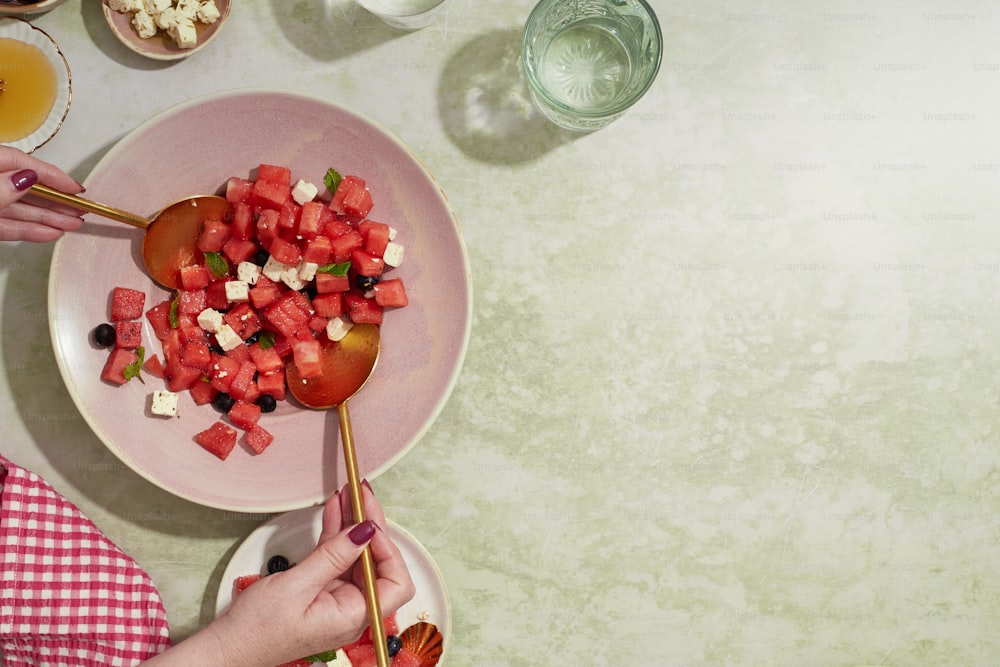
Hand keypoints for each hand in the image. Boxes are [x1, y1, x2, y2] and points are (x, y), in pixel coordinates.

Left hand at [1, 146, 84, 241]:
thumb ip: (1, 187)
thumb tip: (28, 177)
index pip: (19, 161)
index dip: (50, 174)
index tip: (74, 188)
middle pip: (23, 186)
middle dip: (54, 200)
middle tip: (79, 208)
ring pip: (18, 208)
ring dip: (47, 218)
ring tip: (72, 224)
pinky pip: (7, 225)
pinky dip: (29, 230)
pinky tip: (50, 233)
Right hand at [144, 482, 414, 666]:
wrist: (227, 647)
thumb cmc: (257, 629)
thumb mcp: (297, 587)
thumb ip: (334, 556)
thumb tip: (366, 531)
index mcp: (354, 616)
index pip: (396, 582)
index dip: (388, 549)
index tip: (369, 523)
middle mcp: (352, 608)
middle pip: (377, 563)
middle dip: (371, 526)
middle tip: (361, 494)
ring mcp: (337, 597)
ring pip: (356, 555)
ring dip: (353, 523)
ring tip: (350, 492)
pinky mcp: (321, 588)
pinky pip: (336, 556)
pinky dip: (336, 532)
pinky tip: (334, 507)